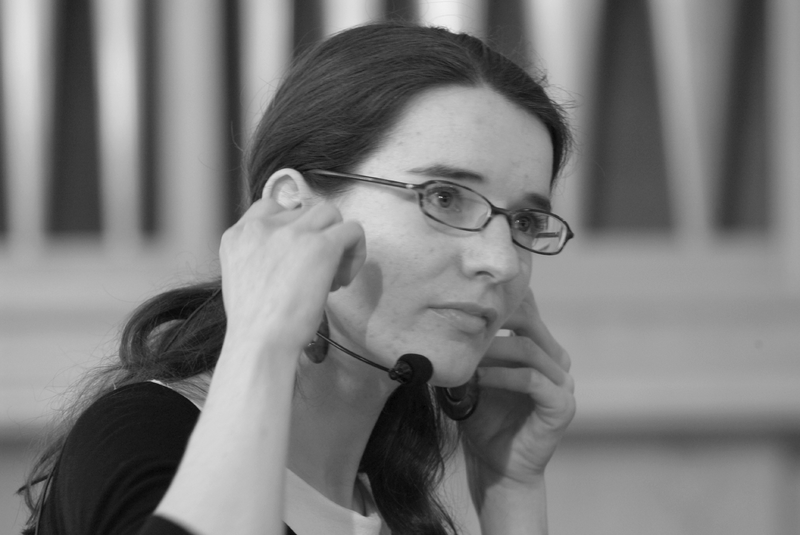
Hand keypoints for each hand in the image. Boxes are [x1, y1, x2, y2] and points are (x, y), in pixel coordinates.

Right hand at [219, 198, 365, 355]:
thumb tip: (294, 255)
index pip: (271, 207)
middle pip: (305, 212)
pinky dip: (356, 252)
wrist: (260, 342)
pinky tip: (343, 279)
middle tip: (316, 274)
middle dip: (315, 238)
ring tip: (332, 276)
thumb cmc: (255, 326)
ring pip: (331, 213)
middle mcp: (262, 227)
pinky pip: (353, 230)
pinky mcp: (321, 245)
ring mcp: (292, 233)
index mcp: (238, 235)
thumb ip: (261, 257)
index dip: (292, 229)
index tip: (298, 255)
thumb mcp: (242, 279)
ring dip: (337, 241)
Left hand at [461, 288, 574, 492]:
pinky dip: (502, 375)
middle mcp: (555, 360)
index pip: (526, 306)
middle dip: (494, 317)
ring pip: (527, 348)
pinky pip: (531, 379)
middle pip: (529, 319)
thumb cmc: (481, 419)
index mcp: (539, 347)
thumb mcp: (472, 376)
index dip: (498, 298)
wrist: (495, 465)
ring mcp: (563, 382)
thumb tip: (440, 319)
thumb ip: (468, 349)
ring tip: (465, 355)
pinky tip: (479, 377)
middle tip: (463, 320)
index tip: (463, 297)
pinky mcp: (561, 405)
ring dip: (492, 349)